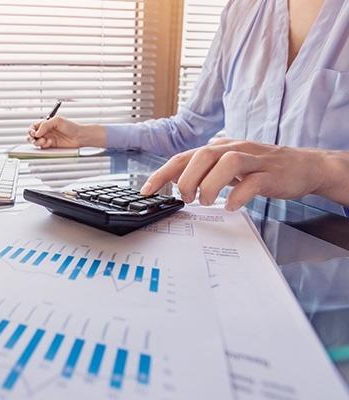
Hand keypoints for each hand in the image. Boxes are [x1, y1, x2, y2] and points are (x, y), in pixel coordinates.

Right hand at [27, 116, 105, 148]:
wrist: (80, 136)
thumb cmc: (71, 127)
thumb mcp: (57, 121)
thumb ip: (45, 125)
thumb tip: (37, 132)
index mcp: (46, 124)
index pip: (34, 127)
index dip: (32, 130)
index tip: (35, 132)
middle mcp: (46, 132)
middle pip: (32, 136)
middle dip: (32, 137)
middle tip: (37, 138)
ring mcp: (48, 139)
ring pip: (36, 142)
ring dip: (38, 142)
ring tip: (44, 141)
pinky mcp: (51, 147)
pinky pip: (43, 148)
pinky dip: (44, 146)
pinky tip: (49, 143)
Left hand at [141, 138, 327, 210]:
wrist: (304, 166)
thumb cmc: (261, 168)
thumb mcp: (228, 166)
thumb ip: (204, 172)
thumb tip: (175, 184)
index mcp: (219, 148)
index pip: (183, 157)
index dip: (162, 174)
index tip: (146, 191)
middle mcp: (233, 149)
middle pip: (202, 156)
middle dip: (187, 179)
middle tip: (185, 198)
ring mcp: (254, 160)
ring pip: (226, 163)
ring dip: (209, 185)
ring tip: (205, 201)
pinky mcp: (272, 174)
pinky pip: (252, 182)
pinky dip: (238, 195)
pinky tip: (231, 206)